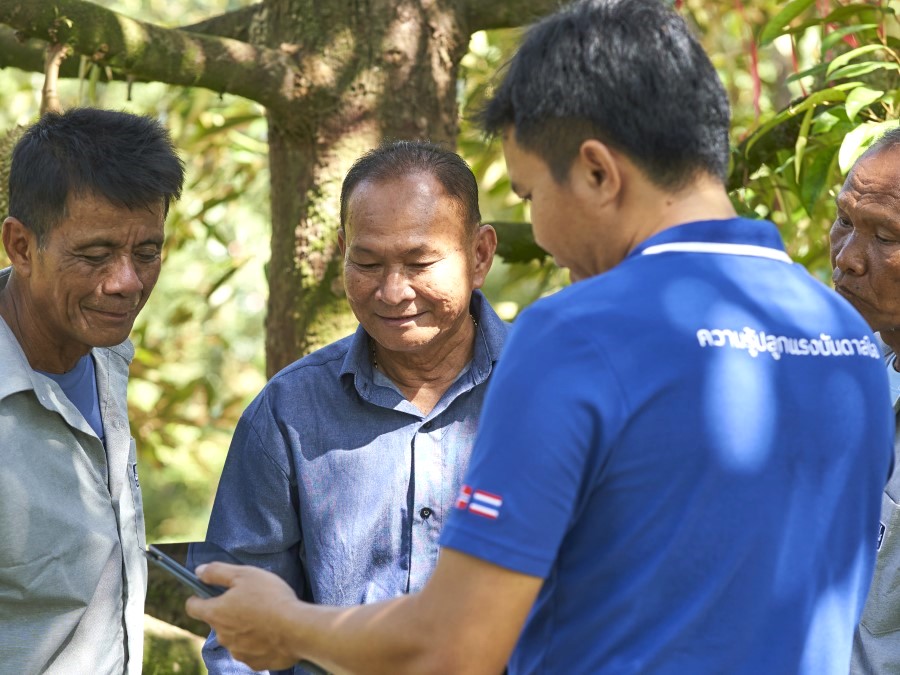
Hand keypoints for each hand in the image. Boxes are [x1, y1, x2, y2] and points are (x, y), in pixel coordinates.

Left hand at [185, 562, 305, 669]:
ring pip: (235, 637)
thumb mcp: (245, 574)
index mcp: (216, 613)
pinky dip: (258, 642)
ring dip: (244, 628)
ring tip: (266, 617)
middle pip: (218, 621)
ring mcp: (237, 652)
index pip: (192, 607)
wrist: (297, 629)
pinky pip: (251, 650)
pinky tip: (273, 633)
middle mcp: (222, 636)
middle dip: (230, 612)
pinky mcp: (254, 663)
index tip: (208, 592)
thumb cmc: (271, 597)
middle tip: (252, 600)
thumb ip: (218, 572)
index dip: (198, 597)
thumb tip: (199, 571)